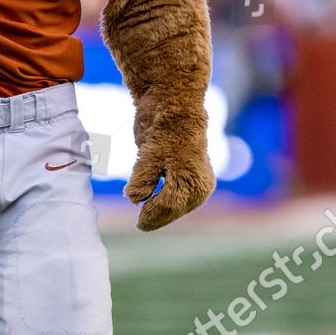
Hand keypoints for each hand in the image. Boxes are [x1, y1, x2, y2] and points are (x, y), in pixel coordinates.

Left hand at [125, 114, 214, 231]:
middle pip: (176, 209)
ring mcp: (199, 183)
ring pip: (179, 206)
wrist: (175, 108)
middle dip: (158, 217)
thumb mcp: (149, 153)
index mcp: (192, 180)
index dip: (152, 216)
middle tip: (141, 225)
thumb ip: (142, 178)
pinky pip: (181, 198)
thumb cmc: (164, 130)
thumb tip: (135, 199)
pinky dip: (168, 203)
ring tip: (146, 218)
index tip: (139, 224)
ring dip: (163, 212)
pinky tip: (155, 204)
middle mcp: (200, 185)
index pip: (169, 206)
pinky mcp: (194, 179)